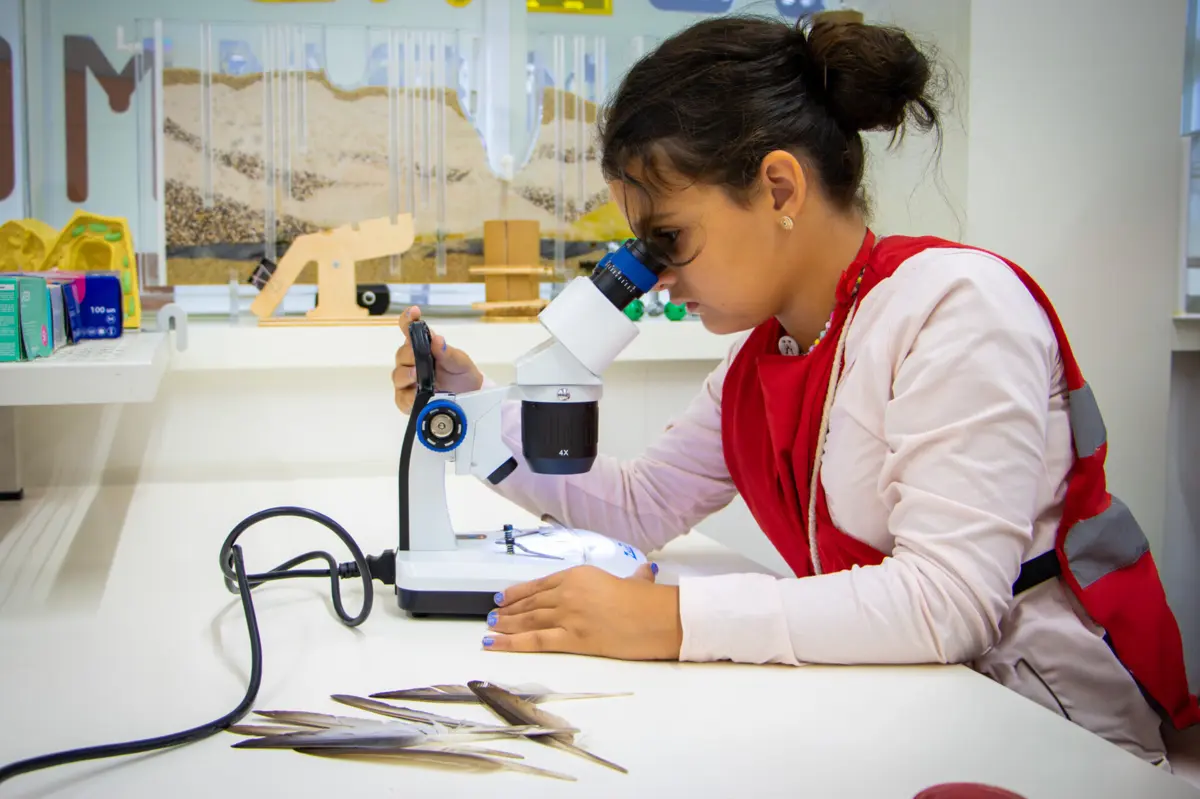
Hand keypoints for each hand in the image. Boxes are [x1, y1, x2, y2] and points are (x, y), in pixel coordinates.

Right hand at [392, 306, 483, 413]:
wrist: (469, 398)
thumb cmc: (462, 374)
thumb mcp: (461, 362)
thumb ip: (448, 353)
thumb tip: (437, 339)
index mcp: (422, 346)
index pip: (409, 329)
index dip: (408, 319)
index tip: (413, 312)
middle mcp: (411, 362)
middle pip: (401, 354)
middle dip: (409, 355)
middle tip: (417, 357)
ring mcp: (407, 381)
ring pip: (397, 375)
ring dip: (405, 375)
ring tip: (416, 376)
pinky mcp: (407, 399)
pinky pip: (401, 398)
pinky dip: (407, 397)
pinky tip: (416, 396)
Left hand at [483, 563, 682, 660]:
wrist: (656, 617)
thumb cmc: (648, 600)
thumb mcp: (636, 580)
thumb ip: (633, 576)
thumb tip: (644, 571)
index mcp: (578, 575)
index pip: (540, 584)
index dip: (519, 592)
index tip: (504, 597)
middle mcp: (567, 593)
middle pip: (531, 603)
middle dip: (509, 610)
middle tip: (492, 615)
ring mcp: (567, 615)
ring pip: (527, 620)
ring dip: (505, 624)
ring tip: (490, 628)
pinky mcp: (571, 638)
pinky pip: (534, 640)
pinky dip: (510, 642)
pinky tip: (493, 643)